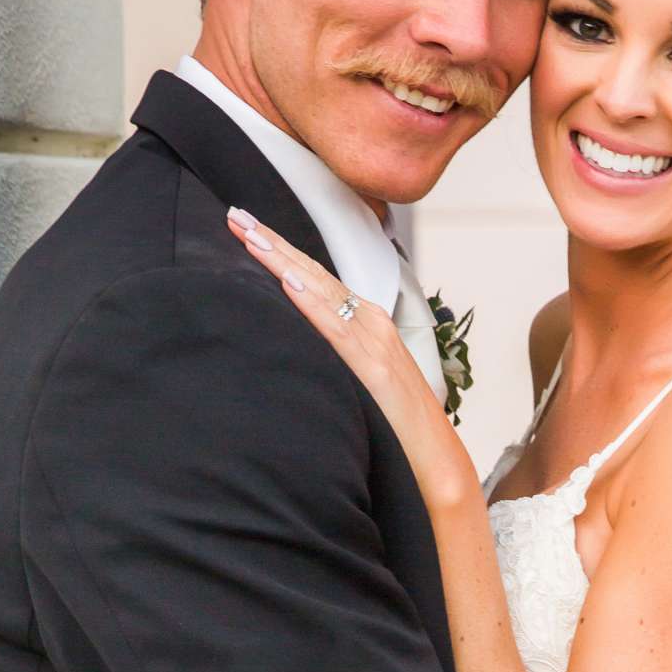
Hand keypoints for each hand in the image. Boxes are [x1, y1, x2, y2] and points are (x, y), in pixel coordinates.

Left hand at [229, 209, 474, 511]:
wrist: (434, 454)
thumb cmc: (395, 422)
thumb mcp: (358, 378)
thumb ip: (334, 354)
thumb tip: (298, 342)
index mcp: (365, 322)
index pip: (314, 278)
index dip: (280, 253)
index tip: (247, 230)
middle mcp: (370, 321)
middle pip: (313, 273)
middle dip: (273, 243)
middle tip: (237, 216)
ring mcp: (374, 340)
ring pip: (320, 290)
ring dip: (283, 260)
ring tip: (251, 235)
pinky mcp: (373, 365)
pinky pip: (335, 328)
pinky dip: (312, 301)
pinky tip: (289, 280)